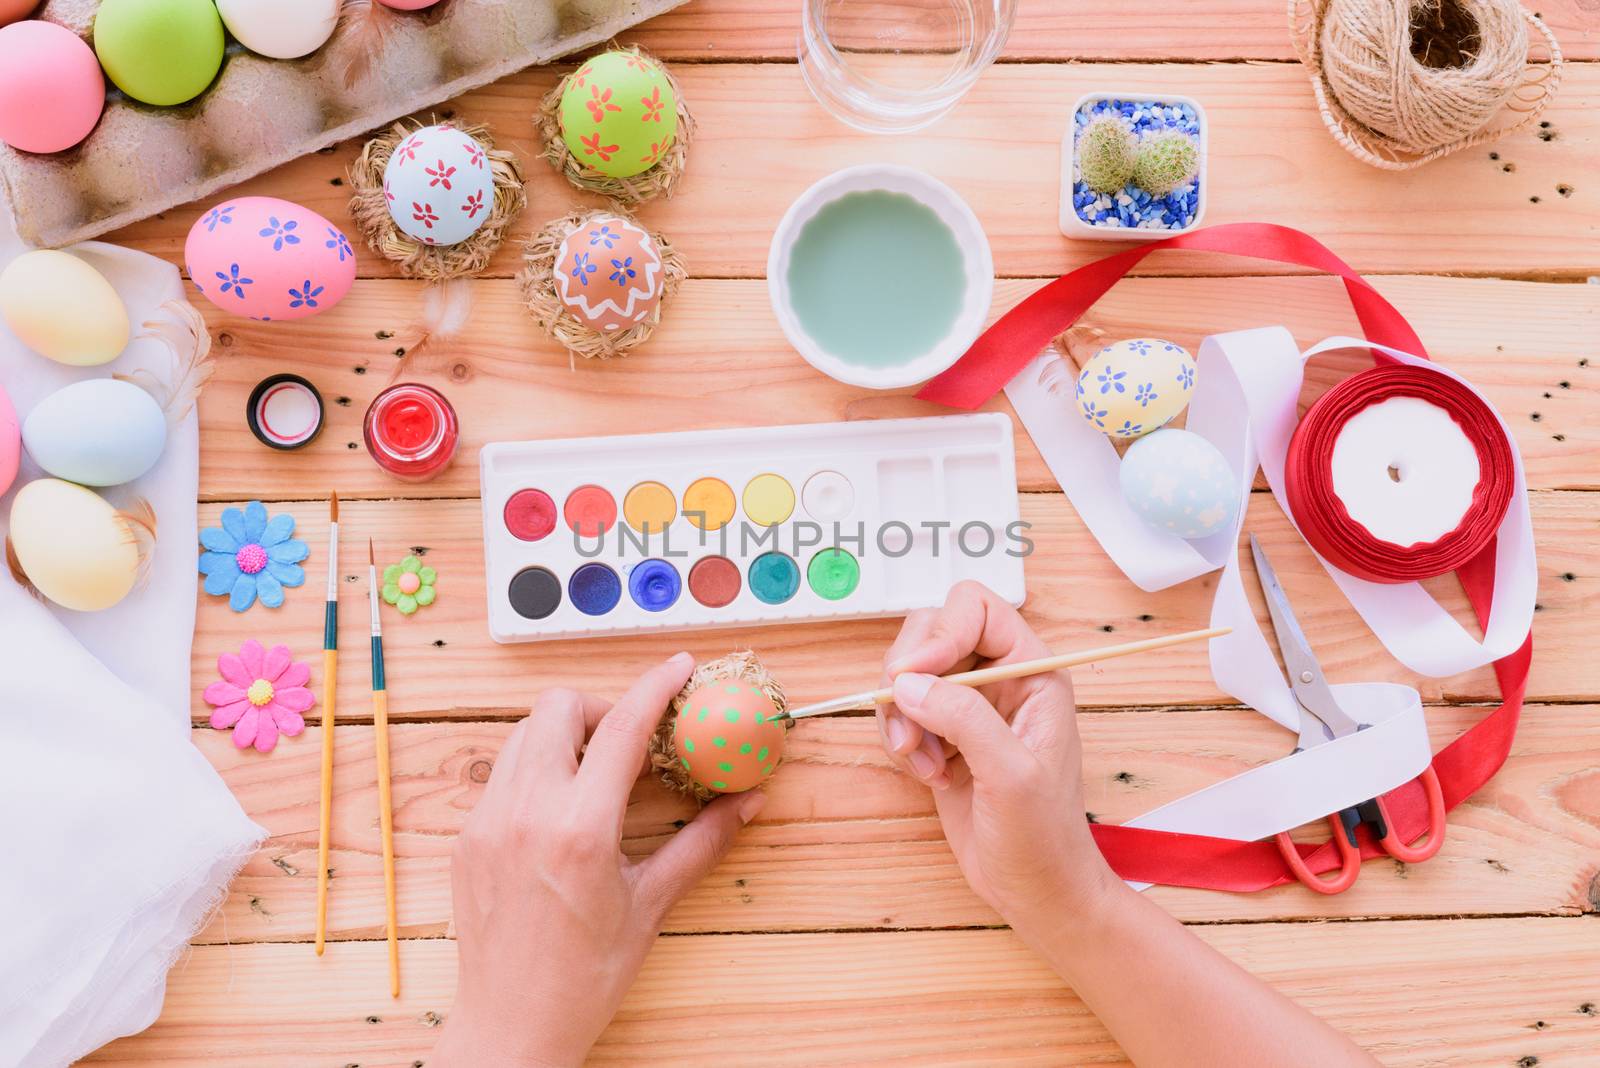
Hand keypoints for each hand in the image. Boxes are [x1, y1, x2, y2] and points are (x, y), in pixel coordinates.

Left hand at [433, 653, 765, 1066]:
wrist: (510, 1026)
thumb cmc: (585, 976)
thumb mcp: (651, 905)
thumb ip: (702, 843)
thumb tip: (749, 801)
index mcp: (579, 829)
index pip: (623, 728)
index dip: (656, 686)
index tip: (680, 667)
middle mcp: (526, 812)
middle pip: (560, 708)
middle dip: (602, 708)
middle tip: (632, 740)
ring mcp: (488, 821)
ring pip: (524, 733)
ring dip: (566, 734)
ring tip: (598, 773)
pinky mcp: (466, 837)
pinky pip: (503, 773)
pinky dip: (537, 768)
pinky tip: (563, 808)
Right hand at [877, 582, 1115, 938]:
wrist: (1035, 890)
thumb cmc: (1043, 837)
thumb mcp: (1012, 775)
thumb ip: (965, 719)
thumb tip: (907, 682)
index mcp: (1034, 671)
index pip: (977, 609)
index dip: (940, 631)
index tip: (913, 676)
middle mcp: (1001, 678)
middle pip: (932, 632)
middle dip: (908, 676)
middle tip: (908, 728)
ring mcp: (969, 706)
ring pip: (908, 673)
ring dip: (900, 715)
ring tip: (923, 761)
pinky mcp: (944, 734)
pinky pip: (901, 711)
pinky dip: (901, 739)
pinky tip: (927, 774)